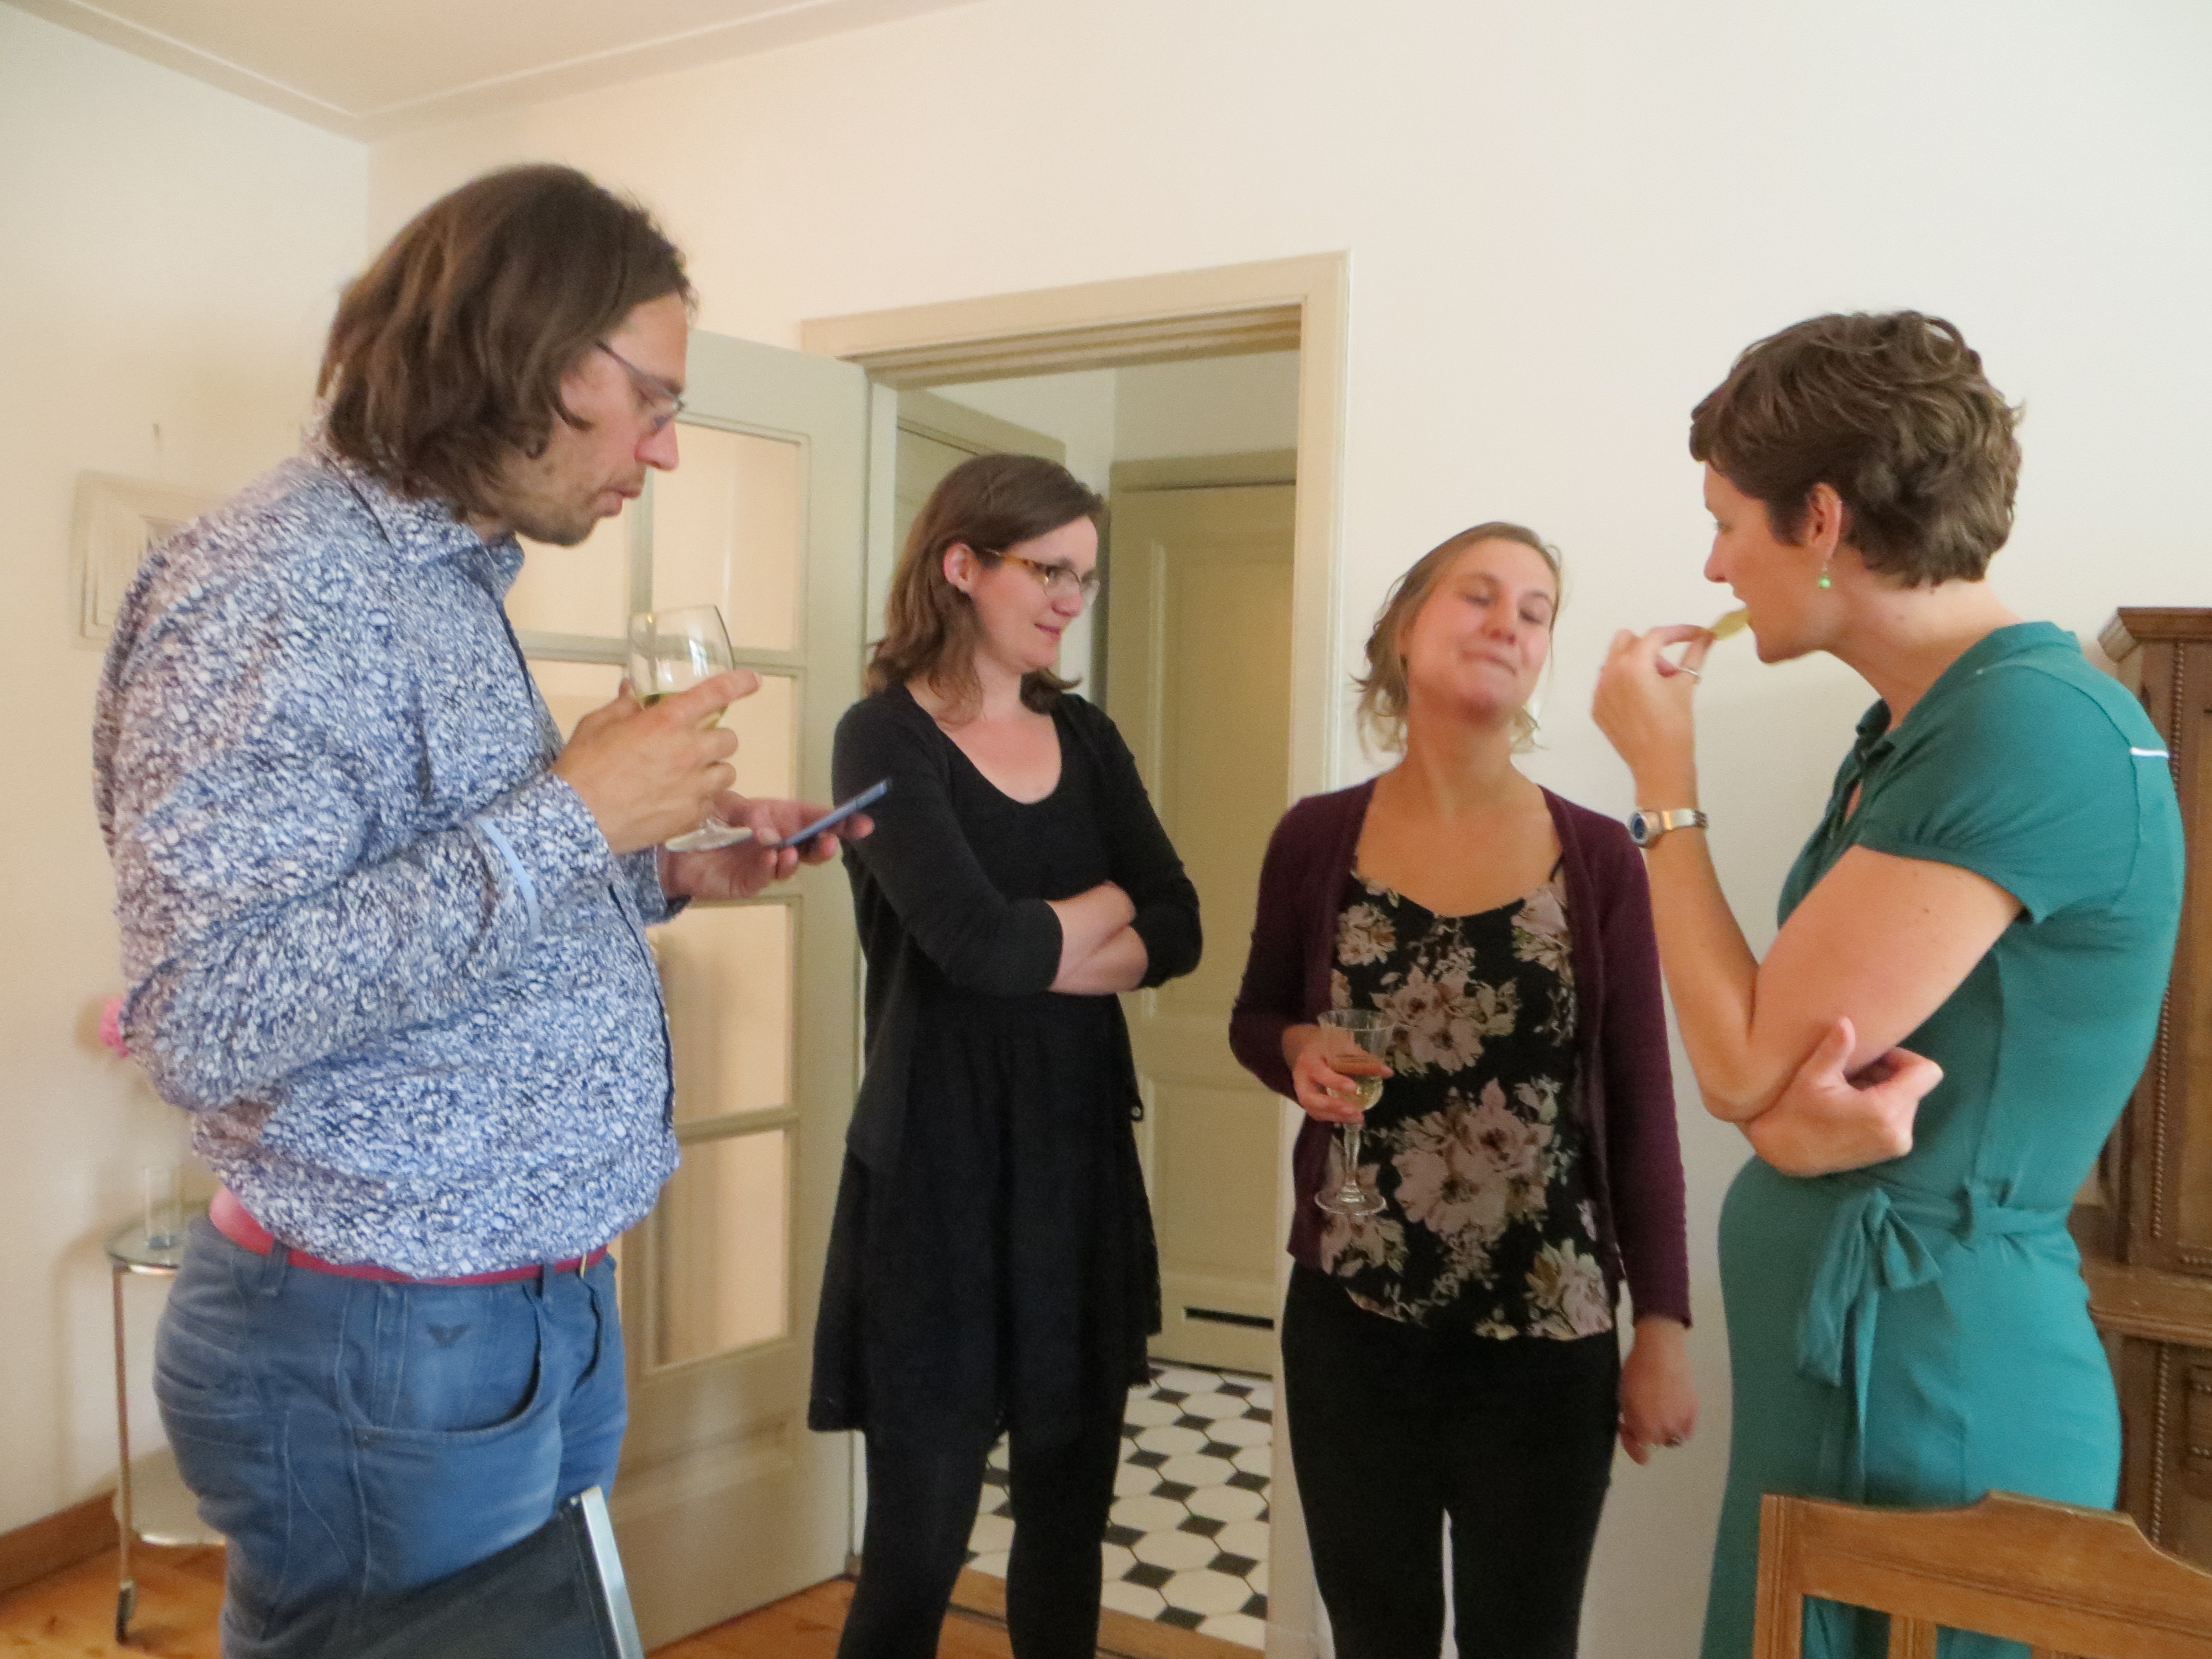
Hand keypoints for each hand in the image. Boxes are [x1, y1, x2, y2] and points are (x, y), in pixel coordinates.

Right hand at [552, 672, 754, 854]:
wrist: (576, 819)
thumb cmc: (583, 767)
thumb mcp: (597, 725)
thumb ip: (623, 706)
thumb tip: (632, 689)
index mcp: (667, 721)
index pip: (715, 694)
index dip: (738, 684)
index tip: (752, 681)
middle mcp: (689, 750)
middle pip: (729, 738)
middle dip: (714, 739)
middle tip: (693, 746)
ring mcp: (694, 785)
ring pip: (727, 772)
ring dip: (712, 770)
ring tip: (688, 777)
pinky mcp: (692, 815)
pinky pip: (711, 802)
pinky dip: (700, 799)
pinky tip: (677, 801)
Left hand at [660, 795, 872, 901]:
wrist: (667, 847)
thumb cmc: (701, 821)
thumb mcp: (727, 806)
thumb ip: (752, 817)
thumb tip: (770, 834)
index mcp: (778, 817)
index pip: (815, 817)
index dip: (840, 820)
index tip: (862, 821)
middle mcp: (778, 841)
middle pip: (813, 844)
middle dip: (829, 842)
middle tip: (835, 840)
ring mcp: (765, 864)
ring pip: (794, 863)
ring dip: (800, 856)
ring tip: (794, 849)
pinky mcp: (748, 882)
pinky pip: (765, 876)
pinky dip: (771, 867)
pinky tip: (772, 858)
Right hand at [1284, 1025, 1389, 1124]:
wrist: (1305, 1046)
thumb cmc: (1325, 1044)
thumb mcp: (1341, 1045)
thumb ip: (1362, 1059)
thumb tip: (1387, 1072)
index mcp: (1309, 1061)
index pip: (1320, 1073)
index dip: (1335, 1082)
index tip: (1354, 1088)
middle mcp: (1302, 1080)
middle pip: (1310, 1098)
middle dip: (1332, 1106)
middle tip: (1353, 1110)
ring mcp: (1303, 1092)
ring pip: (1314, 1110)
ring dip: (1336, 1116)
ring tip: (1358, 1118)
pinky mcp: (1309, 1101)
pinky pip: (1318, 1114)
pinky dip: (1334, 1118)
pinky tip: (1351, 1118)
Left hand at [1591, 624, 1713, 801]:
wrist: (1659, 764)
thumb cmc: (1675, 725)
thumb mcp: (1686, 685)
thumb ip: (1694, 655)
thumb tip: (1707, 636)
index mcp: (1633, 665)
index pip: (1656, 635)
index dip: (1679, 631)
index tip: (1696, 634)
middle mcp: (1609, 673)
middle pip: (1627, 640)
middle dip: (1650, 647)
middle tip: (1669, 671)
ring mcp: (1599, 692)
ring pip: (1614, 661)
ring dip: (1636, 664)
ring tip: (1656, 688)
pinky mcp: (1596, 708)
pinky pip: (1607, 684)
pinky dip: (1624, 684)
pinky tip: (1642, 704)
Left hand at [1618, 1315, 1696, 1464]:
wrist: (1660, 1350)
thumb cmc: (1636, 1371)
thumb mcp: (1624, 1397)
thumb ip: (1630, 1420)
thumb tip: (1634, 1433)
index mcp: (1645, 1427)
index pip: (1641, 1452)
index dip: (1632, 1446)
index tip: (1627, 1433)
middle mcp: (1666, 1429)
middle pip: (1655, 1442)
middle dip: (1647, 1431)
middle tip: (1641, 1414)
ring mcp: (1682, 1421)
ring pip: (1673, 1437)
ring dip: (1664, 1429)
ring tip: (1658, 1411)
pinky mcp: (1694, 1410)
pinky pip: (1687, 1430)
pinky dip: (1680, 1426)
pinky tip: (1673, 1414)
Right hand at [1743, 1017, 1942, 1175]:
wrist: (1788, 1153)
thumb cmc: (1798, 1112)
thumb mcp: (1812, 1077)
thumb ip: (1834, 1049)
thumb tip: (1846, 1022)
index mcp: (1884, 1111)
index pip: (1926, 1073)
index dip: (1904, 1058)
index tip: (1876, 1057)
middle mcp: (1900, 1131)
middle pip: (1914, 1086)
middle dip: (1889, 1074)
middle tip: (1854, 1073)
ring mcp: (1898, 1144)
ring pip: (1908, 1100)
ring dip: (1886, 1090)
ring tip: (1851, 1091)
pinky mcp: (1894, 1150)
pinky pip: (1901, 1117)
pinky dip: (1884, 1106)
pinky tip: (1855, 1108)